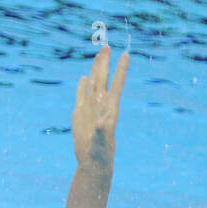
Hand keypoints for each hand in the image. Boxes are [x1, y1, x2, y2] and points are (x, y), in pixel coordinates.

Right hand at [72, 46, 128, 171]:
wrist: (92, 161)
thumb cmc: (100, 154)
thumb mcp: (101, 144)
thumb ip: (101, 133)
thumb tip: (101, 124)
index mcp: (109, 110)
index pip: (117, 85)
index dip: (121, 70)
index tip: (126, 55)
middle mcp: (101, 105)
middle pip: (103, 79)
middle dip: (105, 63)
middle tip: (106, 46)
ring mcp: (90, 108)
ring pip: (93, 84)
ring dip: (95, 70)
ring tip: (98, 55)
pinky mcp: (80, 114)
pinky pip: (81, 96)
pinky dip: (82, 86)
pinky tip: (84, 78)